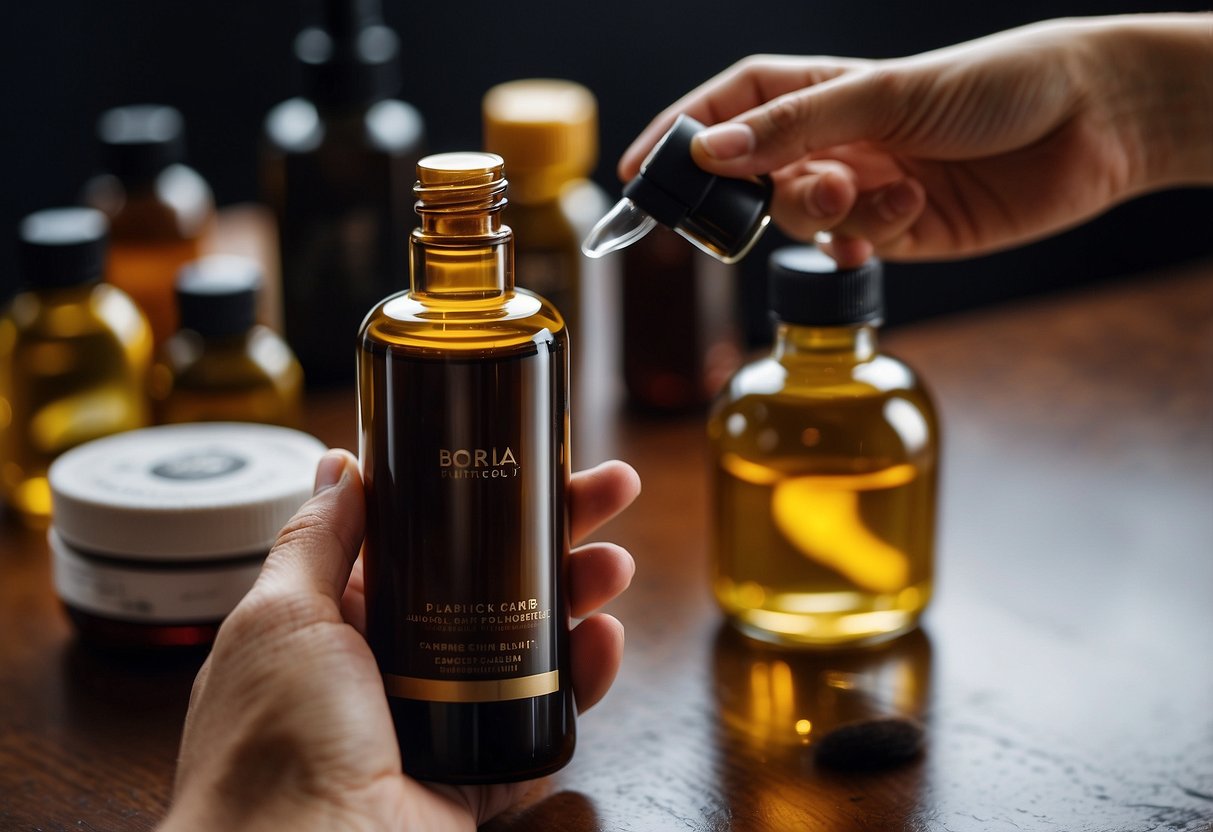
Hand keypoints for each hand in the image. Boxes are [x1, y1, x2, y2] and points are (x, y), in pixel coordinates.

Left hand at [161, 450, 640, 831]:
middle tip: (606, 490)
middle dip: (552, 531)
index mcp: (343, 621)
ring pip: (528, 642)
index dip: (481, 495)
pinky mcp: (481, 773)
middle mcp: (395, 665)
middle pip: (493, 579)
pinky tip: (604, 643)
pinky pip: (544, 719)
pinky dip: (582, 680)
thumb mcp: (280, 617)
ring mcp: (443, 719)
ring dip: (577, 595)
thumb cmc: (270, 746)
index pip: (429, 538)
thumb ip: (316, 539)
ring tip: (612, 566)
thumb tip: (338, 464)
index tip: (530, 461)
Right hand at [620, 14, 1212, 265]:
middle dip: (766, 193)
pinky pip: (852, 248)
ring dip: (832, 215)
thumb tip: (711, 151)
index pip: (732, 106)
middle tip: (806, 193)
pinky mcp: (900, 231)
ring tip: (885, 196)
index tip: (640, 169)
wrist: (1094, 125)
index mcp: (826, 88)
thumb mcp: (885, 94)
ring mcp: (866, 188)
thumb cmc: (995, 82)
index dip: (683, 132)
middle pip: (757, 175)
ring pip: (804, 218)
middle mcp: (838, 139)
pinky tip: (900, 222)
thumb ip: (793, 127)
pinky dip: (865, 242)